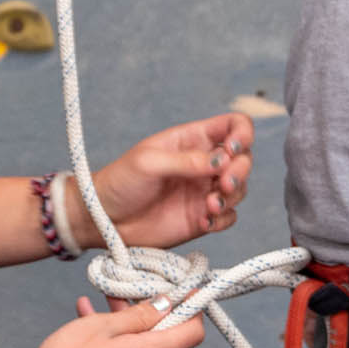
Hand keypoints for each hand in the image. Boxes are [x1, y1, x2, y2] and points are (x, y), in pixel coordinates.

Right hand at [20, 297, 204, 347]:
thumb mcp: (102, 327)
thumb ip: (138, 315)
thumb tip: (166, 305)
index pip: (192, 333)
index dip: (193, 308)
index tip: (183, 291)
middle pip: (162, 339)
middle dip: (147, 313)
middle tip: (124, 293)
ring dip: (123, 327)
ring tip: (96, 308)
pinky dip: (112, 345)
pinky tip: (86, 328)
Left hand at [89, 115, 252, 250]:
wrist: (104, 219)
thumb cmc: (120, 181)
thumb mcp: (148, 162)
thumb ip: (186, 160)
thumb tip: (222, 161)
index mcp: (193, 140)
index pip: (233, 125)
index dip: (242, 133)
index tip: (231, 149)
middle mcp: (203, 163)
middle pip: (244, 159)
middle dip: (241, 170)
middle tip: (223, 184)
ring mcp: (204, 191)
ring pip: (240, 189)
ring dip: (232, 197)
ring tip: (208, 206)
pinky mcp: (203, 218)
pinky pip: (229, 217)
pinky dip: (223, 219)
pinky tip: (204, 222)